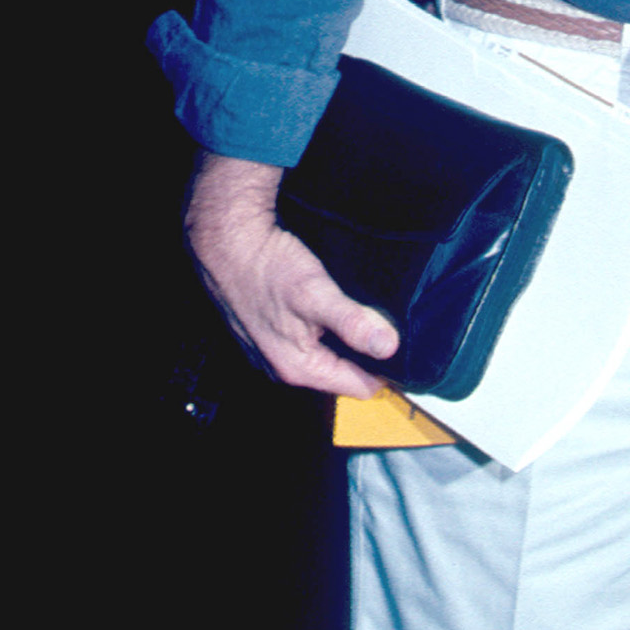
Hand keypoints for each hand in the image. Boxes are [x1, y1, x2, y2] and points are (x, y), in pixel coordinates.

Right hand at [184, 151, 399, 397]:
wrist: (225, 241)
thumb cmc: (266, 266)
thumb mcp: (316, 293)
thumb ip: (353, 323)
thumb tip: (387, 347)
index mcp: (299, 368)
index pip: (360, 387)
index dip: (385, 370)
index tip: (404, 349)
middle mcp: (282, 368)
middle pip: (342, 373)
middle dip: (365, 354)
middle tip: (384, 324)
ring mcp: (271, 352)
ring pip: (325, 357)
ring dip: (344, 340)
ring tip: (358, 312)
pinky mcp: (266, 334)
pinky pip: (307, 342)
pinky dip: (322, 329)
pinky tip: (328, 306)